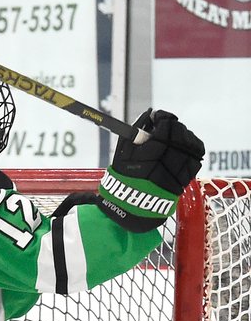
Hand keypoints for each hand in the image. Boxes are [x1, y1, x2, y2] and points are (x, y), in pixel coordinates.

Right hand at [99, 110, 204, 230]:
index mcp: (152, 151)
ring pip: (191, 144)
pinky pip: (196, 159)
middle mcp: (169, 159)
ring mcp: (179, 170)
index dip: (162, 117)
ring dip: (184, 138)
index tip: (157, 118)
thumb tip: (150, 114)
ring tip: (174, 140)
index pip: (166, 124)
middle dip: (173, 127)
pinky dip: (191, 152)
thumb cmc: (124, 178)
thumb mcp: (124, 152)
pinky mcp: (185, 179)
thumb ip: (137, 130)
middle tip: (165, 128)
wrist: (131, 206)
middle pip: (180, 132)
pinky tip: (183, 151)